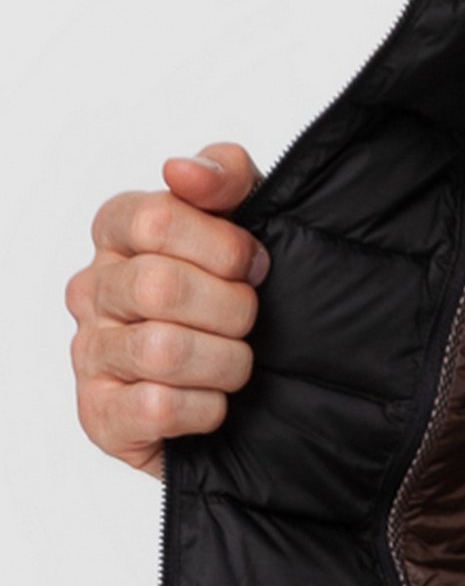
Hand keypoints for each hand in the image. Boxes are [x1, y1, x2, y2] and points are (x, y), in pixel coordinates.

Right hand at [66, 142, 268, 477]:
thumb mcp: (249, 223)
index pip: (156, 220)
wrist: (254, 395)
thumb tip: (183, 170)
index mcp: (117, 234)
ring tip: (235, 364)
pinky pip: (158, 407)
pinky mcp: (101, 415)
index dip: (224, 248)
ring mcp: (90, 353)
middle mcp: (92, 289)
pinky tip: (213, 402)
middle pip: (161, 287)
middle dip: (231, 310)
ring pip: (162, 351)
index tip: (254, 266)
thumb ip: (226, 177)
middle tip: (248, 323)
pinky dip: (206, 409)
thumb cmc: (238, 300)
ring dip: (225, 363)